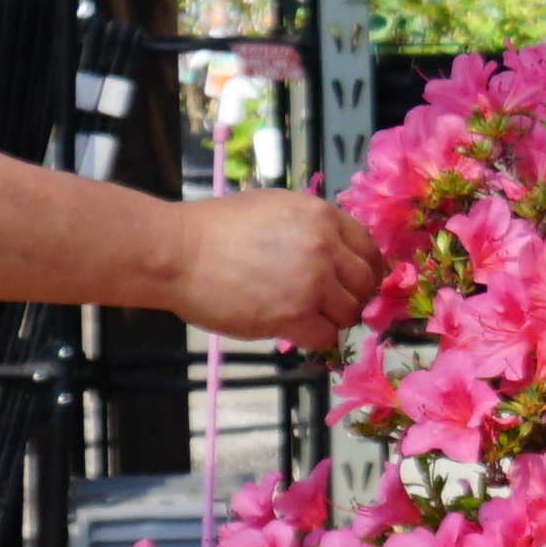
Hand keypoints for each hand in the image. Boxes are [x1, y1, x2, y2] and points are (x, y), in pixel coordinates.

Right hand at [171, 192, 379, 346]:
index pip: (368, 248)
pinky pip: (327, 336)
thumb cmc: (214, 229)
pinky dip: (315, 337)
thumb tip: (335, 252)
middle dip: (352, 296)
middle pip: (365, 283)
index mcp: (321, 215)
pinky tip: (294, 330)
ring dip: (332, 319)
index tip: (356, 282)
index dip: (365, 269)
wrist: (177, 252)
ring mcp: (312, 283)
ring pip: (350, 313)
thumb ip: (310, 227)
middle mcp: (324, 247)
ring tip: (306, 316)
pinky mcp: (293, 315)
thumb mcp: (273, 209)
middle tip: (329, 304)